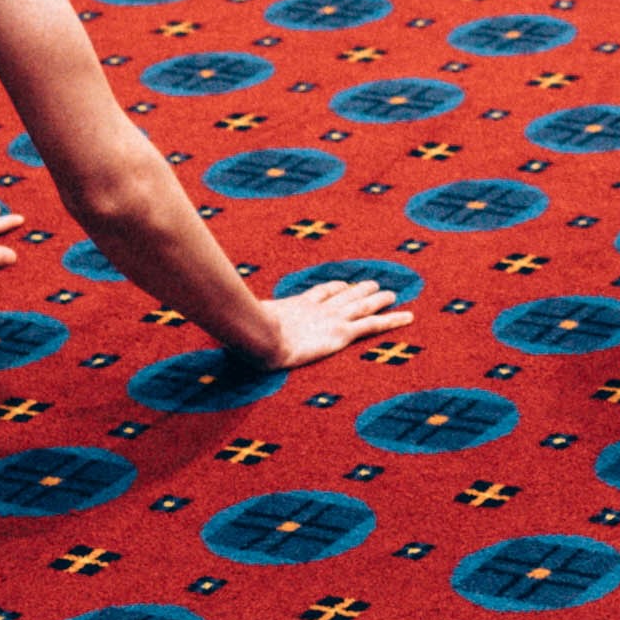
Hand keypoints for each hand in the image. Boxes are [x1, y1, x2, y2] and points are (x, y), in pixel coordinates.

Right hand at [245, 271, 423, 365]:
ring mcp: (331, 319)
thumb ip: (232, 326)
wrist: (256, 336)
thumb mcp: (237, 328)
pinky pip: (373, 325)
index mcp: (294, 307)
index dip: (331, 290)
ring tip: (391, 294)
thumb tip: (210, 321)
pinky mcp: (341, 332)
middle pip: (343, 295)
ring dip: (377, 298)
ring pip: (362, 306)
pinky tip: (409, 317)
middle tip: (372, 284)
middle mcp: (316, 309)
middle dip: (358, 290)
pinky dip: (393, 320)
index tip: (341, 285)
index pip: (318, 294)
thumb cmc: (243, 333)